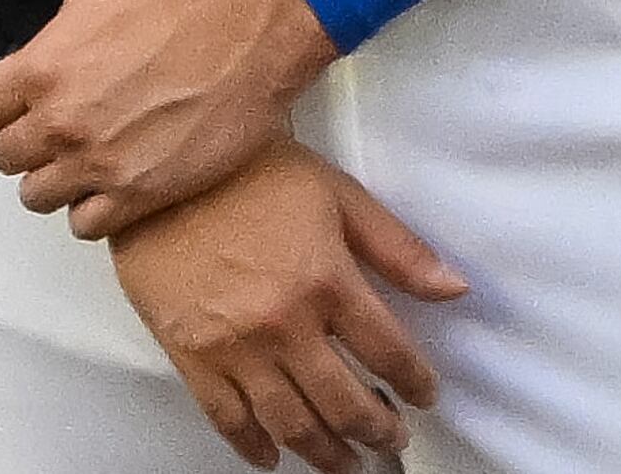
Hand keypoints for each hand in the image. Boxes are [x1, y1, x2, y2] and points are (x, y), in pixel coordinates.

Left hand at [0, 0, 339, 237]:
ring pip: (38, 195)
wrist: (264, 19)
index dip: (0, 94)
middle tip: (63, 109)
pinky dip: (93, 204)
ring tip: (88, 143)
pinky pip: (85, 224)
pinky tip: (115, 171)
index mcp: (41, 69)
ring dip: (55, 172)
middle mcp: (63, 125)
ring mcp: (102, 165)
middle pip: (3, 156)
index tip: (29, 83)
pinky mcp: (144, 193)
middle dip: (25, 132)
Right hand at [108, 134, 467, 473]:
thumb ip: (399, 249)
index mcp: (328, 281)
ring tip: (344, 462)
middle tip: (391, 440)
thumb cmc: (254, 174)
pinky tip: (273, 456)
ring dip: (323, 452)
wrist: (167, 175)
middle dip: (375, 429)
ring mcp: (235, 347)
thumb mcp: (341, 196)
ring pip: (289, 423)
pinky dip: (252, 446)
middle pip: (342, 401)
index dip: (414, 381)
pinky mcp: (192, 358)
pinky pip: (228, 419)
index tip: (424, 396)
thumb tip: (454, 287)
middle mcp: (284, 324)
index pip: (387, 350)